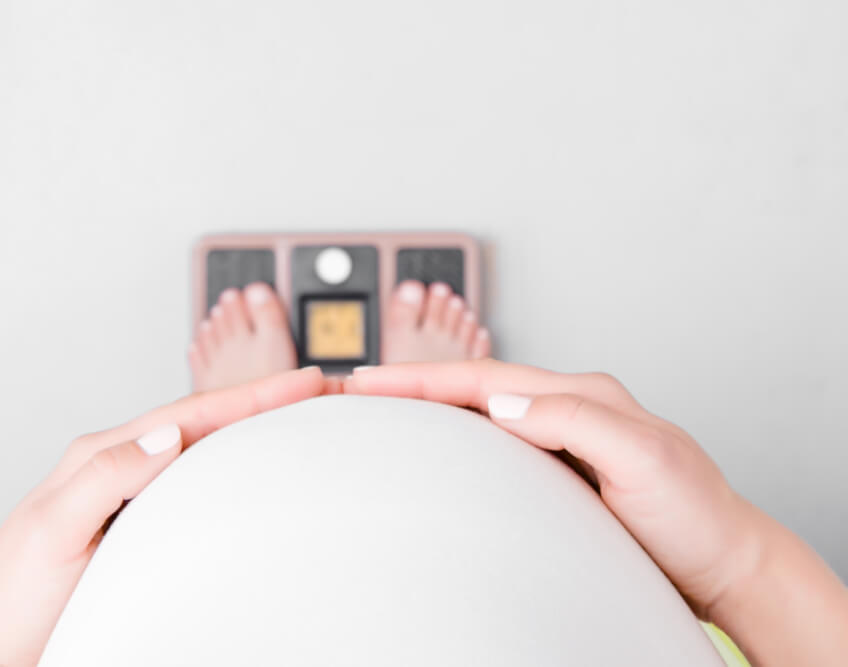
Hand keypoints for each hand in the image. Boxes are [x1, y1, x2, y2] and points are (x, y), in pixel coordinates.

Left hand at [0, 367, 330, 666]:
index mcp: (100, 457)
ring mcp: (130, 495)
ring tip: (296, 418)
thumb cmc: (12, 600)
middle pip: (203, 421)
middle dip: (263, 402)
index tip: (300, 381)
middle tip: (317, 392)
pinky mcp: (138, 524)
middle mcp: (118, 467)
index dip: (250, 396)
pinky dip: (230, 466)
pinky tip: (250, 469)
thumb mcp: (52, 531)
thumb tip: (165, 434)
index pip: (189, 415)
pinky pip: (195, 483)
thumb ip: (105, 477)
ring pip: (203, 448)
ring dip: (251, 429)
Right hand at [345, 359, 847, 666]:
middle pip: (473, 387)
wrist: (725, 560)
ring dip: (431, 407)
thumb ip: (575, 421)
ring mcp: (564, 438)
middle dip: (413, 384)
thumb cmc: (693, 514)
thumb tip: (503, 401)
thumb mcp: (642, 460)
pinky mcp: (561, 469)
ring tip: (384, 410)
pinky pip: (496, 443)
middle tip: (357, 389)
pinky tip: (440, 446)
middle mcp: (567, 409)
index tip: (370, 380)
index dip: (423, 379)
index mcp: (581, 396)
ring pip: (481, 411)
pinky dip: (458, 437)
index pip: (484, 380)